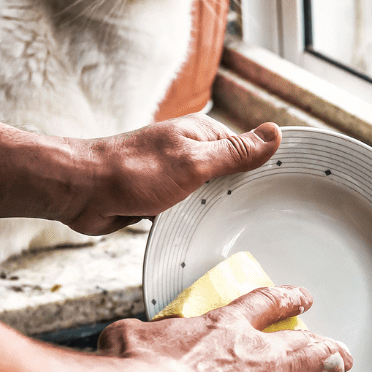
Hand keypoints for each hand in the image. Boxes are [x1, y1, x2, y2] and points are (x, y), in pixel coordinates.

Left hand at [63, 114, 280, 234]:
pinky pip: (185, 213)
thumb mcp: (194, 162)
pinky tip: (202, 239)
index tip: (289, 191)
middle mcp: (188, 151)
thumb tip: (275, 133)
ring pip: (207, 197)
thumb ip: (235, 152)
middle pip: (229, 176)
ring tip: (238, 235)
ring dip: (214, 213)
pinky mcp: (157, 199)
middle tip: (266, 222)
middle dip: (242, 196)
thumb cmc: (132, 173)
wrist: (81, 192)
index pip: (248, 150)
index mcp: (201, 134)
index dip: (266, 169)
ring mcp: (172, 176)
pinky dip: (192, 223)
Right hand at [98, 285, 353, 371]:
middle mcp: (257, 347)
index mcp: (222, 326)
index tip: (297, 299)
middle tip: (333, 352)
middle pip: (309, 338)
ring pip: (328, 369)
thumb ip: (139, 334)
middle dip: (325, 346)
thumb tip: (121, 338)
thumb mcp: (130, 337)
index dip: (287, 299)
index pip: (265, 303)